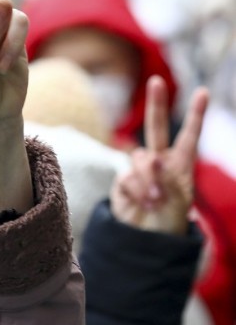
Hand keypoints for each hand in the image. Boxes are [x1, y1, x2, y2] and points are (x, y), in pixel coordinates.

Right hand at [111, 77, 208, 234]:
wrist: (146, 242)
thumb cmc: (168, 222)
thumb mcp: (177, 200)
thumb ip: (165, 177)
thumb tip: (151, 158)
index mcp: (181, 165)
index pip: (189, 136)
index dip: (195, 115)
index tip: (203, 92)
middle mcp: (159, 163)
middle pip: (156, 129)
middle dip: (157, 105)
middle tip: (156, 82)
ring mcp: (139, 172)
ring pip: (140, 159)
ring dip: (148, 179)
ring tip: (155, 201)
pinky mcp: (122, 184)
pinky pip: (127, 178)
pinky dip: (138, 191)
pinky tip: (144, 204)